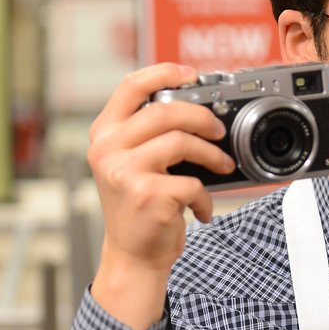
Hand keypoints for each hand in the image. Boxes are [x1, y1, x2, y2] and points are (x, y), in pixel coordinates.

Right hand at [87, 64, 234, 329]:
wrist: (132, 256)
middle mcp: (108, 149)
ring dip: (212, 155)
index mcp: (105, 134)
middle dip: (202, 117)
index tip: (191, 75)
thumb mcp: (134, 163)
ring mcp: (124, 172)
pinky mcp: (146, 195)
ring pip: (181, 142)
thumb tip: (201, 109)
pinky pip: (192, 183)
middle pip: (165, 111)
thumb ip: (150, 135)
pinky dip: (206, 197)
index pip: (129, 86)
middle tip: (219, 131)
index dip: (163, 73)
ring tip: (223, 167)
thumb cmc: (141, 207)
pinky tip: (202, 208)